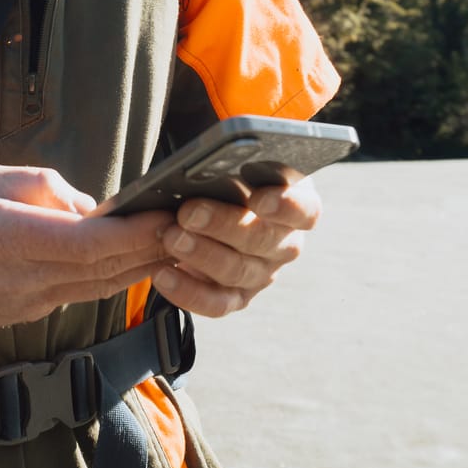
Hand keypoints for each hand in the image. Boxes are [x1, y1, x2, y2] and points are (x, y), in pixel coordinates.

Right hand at [0, 164, 174, 327]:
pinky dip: (115, 276)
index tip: (166, 215)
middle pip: (104, 270)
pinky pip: (84, 294)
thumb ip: (43, 187)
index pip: (87, 244)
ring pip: (101, 287)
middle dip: (153, 248)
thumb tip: (92, 205)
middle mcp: (25, 281)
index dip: (133, 233)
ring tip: (180, 242)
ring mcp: (30, 305)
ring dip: (143, 267)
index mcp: (10, 242)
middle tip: (193, 225)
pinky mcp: (32, 315)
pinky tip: (138, 259)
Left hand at [149, 175, 319, 317]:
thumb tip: (197, 172)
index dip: (285, 205)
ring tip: (170, 237)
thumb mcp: (231, 164)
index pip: (304, 209)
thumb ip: (223, 166)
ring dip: (200, 254)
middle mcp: (284, 243)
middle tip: (188, 212)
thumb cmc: (226, 178)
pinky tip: (164, 274)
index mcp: (296, 203)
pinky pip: (216, 303)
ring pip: (237, 271)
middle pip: (263, 240)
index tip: (258, 199)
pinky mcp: (237, 297)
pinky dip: (188, 291)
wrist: (209, 209)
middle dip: (223, 225)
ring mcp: (262, 273)